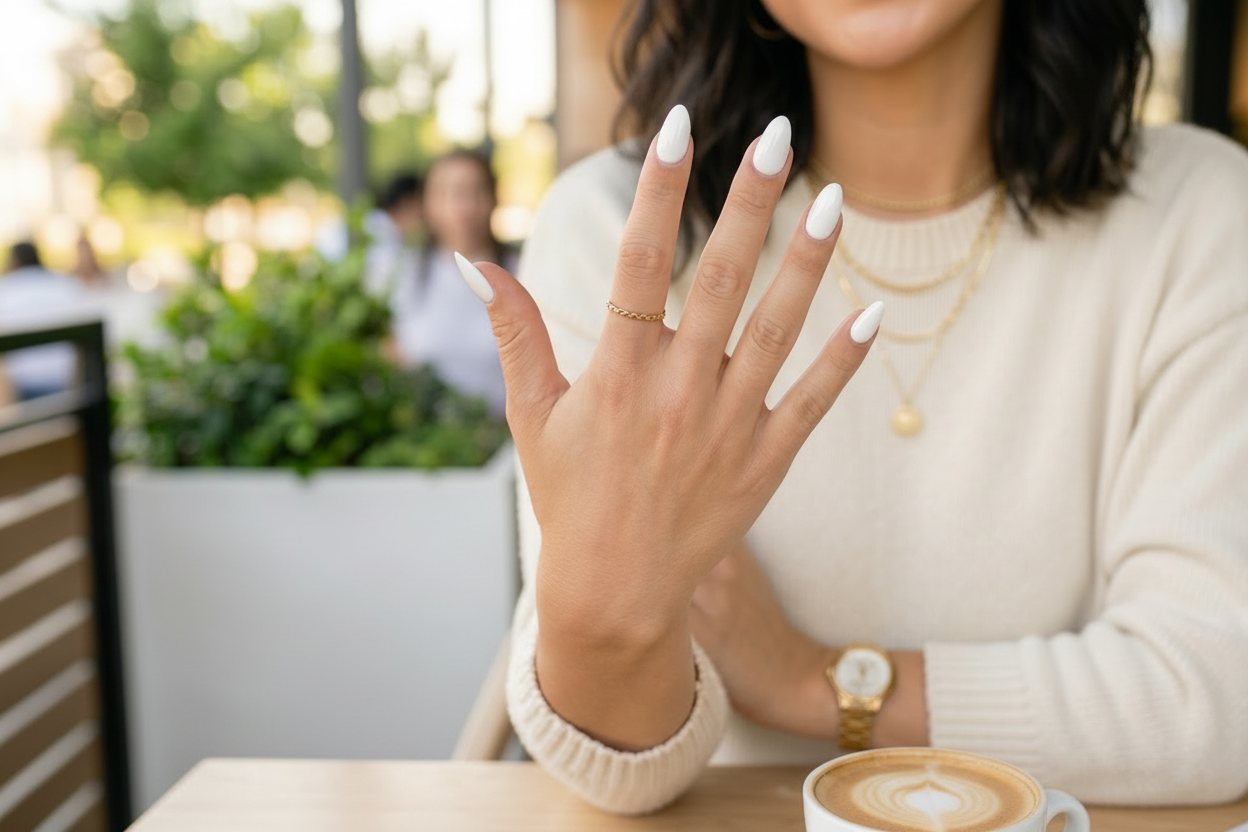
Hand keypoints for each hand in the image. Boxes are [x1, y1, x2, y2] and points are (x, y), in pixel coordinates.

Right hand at [458, 106, 879, 748]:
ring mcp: (728, 427)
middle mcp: (677, 393)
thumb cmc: (569, 496)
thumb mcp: (531, 415)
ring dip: (807, 263)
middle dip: (750, 203)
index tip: (679, 130)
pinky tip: (871, 312)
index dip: (659, 195)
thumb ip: (514, 333)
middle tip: (779, 137)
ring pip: (777, 330)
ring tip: (835, 200)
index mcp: (617, 375)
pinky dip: (842, 359)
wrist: (616, 591)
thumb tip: (474, 262)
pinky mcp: (765, 461)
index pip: (640, 265)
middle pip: (720, 281)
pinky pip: (812, 403)